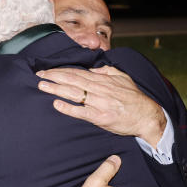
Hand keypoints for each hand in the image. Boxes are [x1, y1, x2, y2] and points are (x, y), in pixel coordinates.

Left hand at [37, 66, 165, 145]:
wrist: (147, 116)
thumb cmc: (134, 98)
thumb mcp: (123, 78)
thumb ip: (106, 71)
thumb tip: (91, 68)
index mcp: (103, 80)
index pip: (77, 73)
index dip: (60, 70)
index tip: (47, 70)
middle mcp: (100, 89)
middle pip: (72, 80)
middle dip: (54, 76)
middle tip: (38, 75)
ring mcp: (100, 103)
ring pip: (74, 93)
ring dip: (56, 89)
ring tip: (42, 86)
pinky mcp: (101, 117)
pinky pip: (82, 112)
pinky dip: (68, 107)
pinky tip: (57, 104)